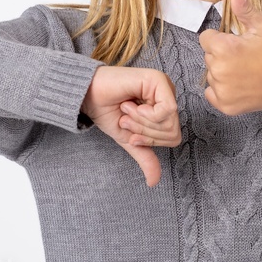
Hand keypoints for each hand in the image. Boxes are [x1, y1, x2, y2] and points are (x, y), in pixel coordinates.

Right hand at [80, 66, 181, 186]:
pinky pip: (166, 109)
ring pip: (170, 122)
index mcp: (164, 109)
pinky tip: (131, 103)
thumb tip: (154, 182)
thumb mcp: (129, 139)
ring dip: (141, 122)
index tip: (131, 134)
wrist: (87, 96)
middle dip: (145, 132)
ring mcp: (165, 86)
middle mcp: (168, 96)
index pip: (173, 138)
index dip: (150, 142)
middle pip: (173, 131)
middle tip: (126, 119)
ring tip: (126, 109)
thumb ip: (145, 156)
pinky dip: (145, 114)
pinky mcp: (158, 79)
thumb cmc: (107, 112)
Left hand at [198, 0, 261, 114]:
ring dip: (222, 72)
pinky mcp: (225, 105)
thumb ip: (244, 8)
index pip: (206, 38)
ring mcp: (221, 90)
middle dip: (222, 55)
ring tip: (244, 71)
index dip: (221, 38)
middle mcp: (218, 70)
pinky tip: (239, 85)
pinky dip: (222, 90)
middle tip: (244, 58)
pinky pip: (212, 93)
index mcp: (224, 48)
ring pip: (211, 75)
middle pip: (208, 56)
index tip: (236, 43)